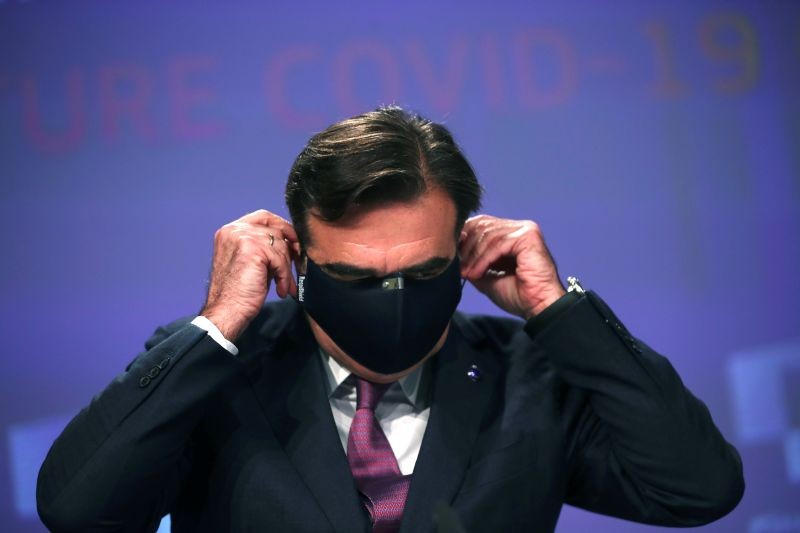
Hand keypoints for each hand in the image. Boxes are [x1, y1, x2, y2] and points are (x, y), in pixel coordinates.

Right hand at [200, 210, 300, 340]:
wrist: (227, 311)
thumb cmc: (239, 292)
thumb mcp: (252, 262)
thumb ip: (266, 248)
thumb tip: (293, 244)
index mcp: (230, 231)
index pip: (263, 217)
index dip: (282, 227)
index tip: (294, 242)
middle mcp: (234, 230)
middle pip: (275, 228)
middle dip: (290, 244)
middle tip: (298, 261)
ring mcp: (242, 237)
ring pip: (280, 245)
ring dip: (285, 268)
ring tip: (283, 285)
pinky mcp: (252, 249)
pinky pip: (280, 258)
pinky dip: (284, 275)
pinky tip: (280, 289)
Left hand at [459, 215, 565, 319]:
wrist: (538, 307)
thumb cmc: (518, 295)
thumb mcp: (487, 277)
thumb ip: (472, 263)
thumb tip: (453, 255)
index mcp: (511, 234)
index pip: (481, 224)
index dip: (464, 238)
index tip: (453, 255)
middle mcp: (519, 228)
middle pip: (483, 226)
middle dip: (467, 247)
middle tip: (460, 266)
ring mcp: (526, 230)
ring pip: (489, 236)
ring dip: (474, 257)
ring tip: (468, 273)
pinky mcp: (529, 236)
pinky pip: (498, 244)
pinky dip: (484, 260)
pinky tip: (478, 273)